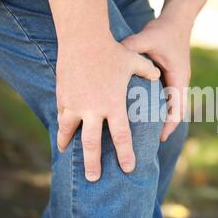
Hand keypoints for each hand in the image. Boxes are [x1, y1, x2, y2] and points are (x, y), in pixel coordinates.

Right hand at [56, 35, 160, 181]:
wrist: (83, 37)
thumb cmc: (111, 50)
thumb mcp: (134, 61)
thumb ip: (147, 71)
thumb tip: (157, 74)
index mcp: (114, 104)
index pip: (121, 136)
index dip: (125, 154)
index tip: (128, 168)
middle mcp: (93, 109)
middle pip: (91, 143)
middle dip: (92, 163)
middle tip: (94, 179)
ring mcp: (75, 103)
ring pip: (70, 132)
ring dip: (69, 146)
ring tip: (67, 157)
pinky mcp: (63, 96)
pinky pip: (61, 116)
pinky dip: (61, 126)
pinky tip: (60, 134)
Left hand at [122, 17, 191, 140]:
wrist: (177, 20)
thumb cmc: (165, 31)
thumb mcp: (149, 38)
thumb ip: (132, 48)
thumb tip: (113, 56)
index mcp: (179, 78)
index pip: (178, 108)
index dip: (169, 125)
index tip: (160, 139)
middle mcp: (179, 82)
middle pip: (175, 112)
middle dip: (164, 127)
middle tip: (149, 142)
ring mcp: (175, 80)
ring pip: (170, 106)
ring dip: (160, 119)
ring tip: (145, 133)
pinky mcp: (168, 77)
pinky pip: (164, 97)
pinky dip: (156, 107)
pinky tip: (142, 113)